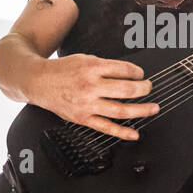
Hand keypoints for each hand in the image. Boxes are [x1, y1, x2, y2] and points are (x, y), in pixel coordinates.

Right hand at [35, 54, 157, 139]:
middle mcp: (91, 86)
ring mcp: (87, 104)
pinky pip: (106, 127)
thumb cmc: (63, 70)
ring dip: (141, 110)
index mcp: (92, 67)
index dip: (138, 72)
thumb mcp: (85, 58)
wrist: (39, 82)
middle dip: (143, 89)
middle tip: (149, 88)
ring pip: (120, 110)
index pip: (124, 70)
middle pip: (126, 90)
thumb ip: (105, 66)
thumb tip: (128, 74)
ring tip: (153, 108)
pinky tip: (134, 134)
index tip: (141, 74)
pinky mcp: (83, 118)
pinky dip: (122, 132)